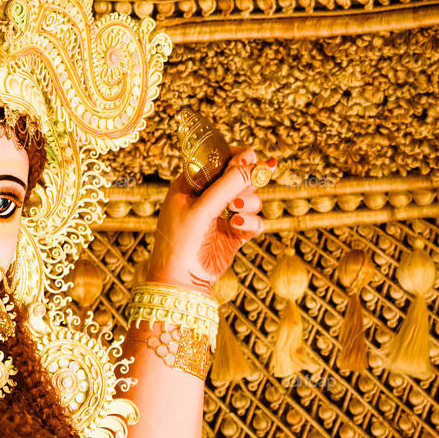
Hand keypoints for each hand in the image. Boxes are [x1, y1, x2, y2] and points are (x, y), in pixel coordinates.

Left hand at [145, 147, 272, 293]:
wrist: (180, 280)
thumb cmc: (180, 240)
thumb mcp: (202, 207)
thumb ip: (229, 184)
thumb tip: (258, 162)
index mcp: (192, 183)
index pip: (220, 158)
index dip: (237, 157)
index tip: (249, 160)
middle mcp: (208, 196)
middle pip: (240, 176)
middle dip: (246, 181)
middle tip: (240, 187)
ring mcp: (223, 215)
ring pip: (251, 197)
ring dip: (249, 202)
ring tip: (236, 211)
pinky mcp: (235, 234)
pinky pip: (254, 221)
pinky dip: (251, 223)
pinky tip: (237, 227)